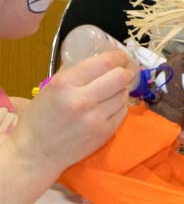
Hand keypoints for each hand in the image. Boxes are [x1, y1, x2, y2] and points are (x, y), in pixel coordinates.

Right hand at [11, 50, 130, 173]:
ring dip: (121, 89)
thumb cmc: (40, 118)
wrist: (34, 153)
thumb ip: (74, 70)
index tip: (120, 56)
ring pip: (124, 93)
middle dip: (124, 71)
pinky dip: (119, 105)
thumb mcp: (50, 87)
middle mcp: (82, 100)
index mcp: (66, 84)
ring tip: (112, 90)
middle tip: (122, 71)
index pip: (106, 62)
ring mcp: (95, 118)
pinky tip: (110, 105)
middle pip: (121, 77)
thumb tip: (98, 54)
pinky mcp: (104, 133)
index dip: (119, 56)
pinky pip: (123, 111)